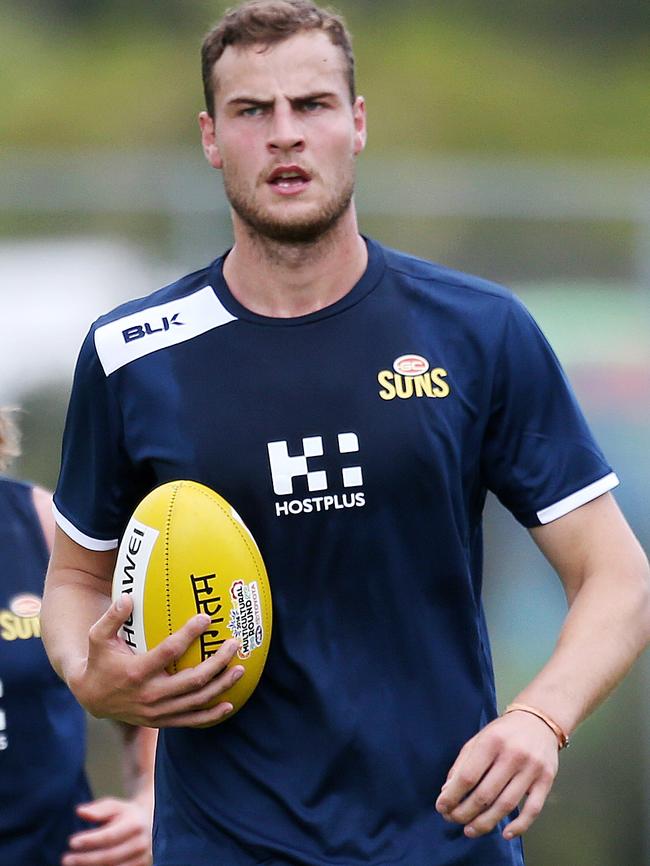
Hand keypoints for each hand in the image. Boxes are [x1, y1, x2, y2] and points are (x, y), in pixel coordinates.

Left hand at [61, 797, 150, 865]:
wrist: (148, 823)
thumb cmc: (124, 814)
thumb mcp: (114, 806)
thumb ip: (98, 809)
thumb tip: (80, 812)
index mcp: (135, 825)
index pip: (109, 836)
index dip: (90, 840)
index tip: (71, 842)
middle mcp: (141, 844)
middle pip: (109, 856)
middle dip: (85, 860)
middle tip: (65, 859)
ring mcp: (142, 859)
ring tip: (72, 865)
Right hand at [68, 594, 244, 726]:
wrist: (91, 698)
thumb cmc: (99, 661)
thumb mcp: (98, 637)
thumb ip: (112, 617)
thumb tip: (127, 597)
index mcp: (137, 672)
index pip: (169, 651)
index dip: (189, 634)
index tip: (206, 618)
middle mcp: (150, 695)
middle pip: (192, 680)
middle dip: (217, 662)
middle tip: (234, 644)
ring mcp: (157, 712)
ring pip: (196, 701)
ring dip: (221, 685)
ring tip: (240, 669)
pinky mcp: (161, 722)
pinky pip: (191, 721)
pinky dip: (211, 715)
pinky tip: (229, 704)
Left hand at [435, 710, 559, 838]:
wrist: (539, 721)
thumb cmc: (503, 733)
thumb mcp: (479, 739)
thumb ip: (462, 764)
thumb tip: (447, 792)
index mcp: (492, 742)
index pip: (468, 776)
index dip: (453, 795)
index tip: (441, 807)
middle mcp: (513, 755)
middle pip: (486, 794)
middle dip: (465, 812)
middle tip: (453, 820)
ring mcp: (532, 769)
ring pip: (506, 805)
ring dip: (486, 822)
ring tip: (470, 830)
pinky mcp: (547, 780)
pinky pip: (533, 809)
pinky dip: (519, 826)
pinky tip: (505, 833)